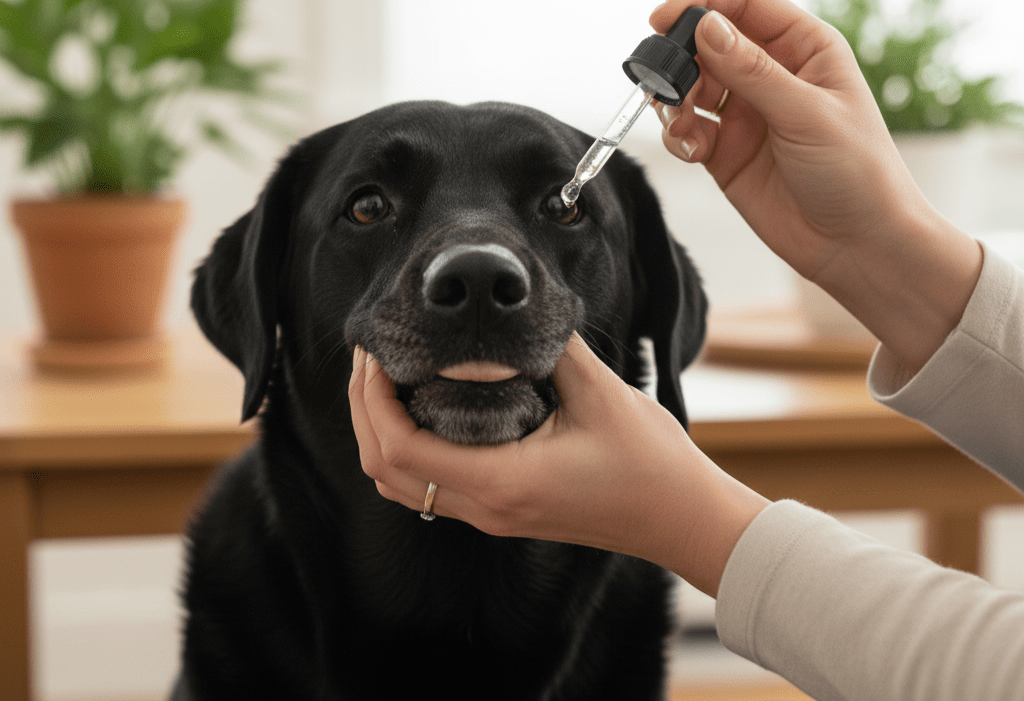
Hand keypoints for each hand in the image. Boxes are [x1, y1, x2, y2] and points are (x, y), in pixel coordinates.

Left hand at [349, 333, 769, 596]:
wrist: (679, 518)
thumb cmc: (649, 462)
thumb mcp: (601, 393)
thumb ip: (550, 347)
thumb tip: (514, 310)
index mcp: (503, 480)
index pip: (400, 447)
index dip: (372, 398)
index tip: (374, 353)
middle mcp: (487, 507)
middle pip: (386, 470)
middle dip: (365, 411)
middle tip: (370, 359)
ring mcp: (492, 516)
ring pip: (403, 487)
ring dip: (381, 435)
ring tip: (387, 382)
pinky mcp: (502, 513)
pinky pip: (430, 491)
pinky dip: (408, 453)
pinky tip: (423, 413)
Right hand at [651, 0, 981, 372]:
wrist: (857, 245)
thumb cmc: (857, 172)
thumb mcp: (806, 112)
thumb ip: (752, 70)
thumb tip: (706, 26)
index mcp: (806, 51)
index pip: (748, 9)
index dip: (706, 6)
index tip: (668, 16)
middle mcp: (773, 78)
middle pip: (711, 46)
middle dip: (683, 58)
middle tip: (667, 79)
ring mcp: (747, 116)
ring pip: (693, 88)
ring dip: (677, 99)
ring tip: (683, 122)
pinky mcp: (726, 155)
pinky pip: (688, 131)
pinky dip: (678, 134)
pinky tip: (688, 147)